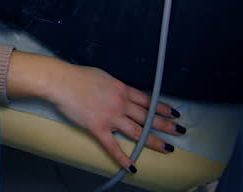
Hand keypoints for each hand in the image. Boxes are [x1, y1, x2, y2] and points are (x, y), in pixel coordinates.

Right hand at [46, 60, 183, 172]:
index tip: (174, 112)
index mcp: (122, 89)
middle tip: (179, 131)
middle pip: (148, 116)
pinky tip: (133, 166)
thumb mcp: (104, 77)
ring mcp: (111, 117)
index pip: (147, 100)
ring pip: (138, 131)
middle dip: (166, 124)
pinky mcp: (98, 128)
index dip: (162, 107)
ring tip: (167, 148)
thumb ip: (115, 87)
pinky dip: (123, 158)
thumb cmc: (79, 76)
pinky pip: (113, 146)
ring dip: (154, 140)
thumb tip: (120, 91)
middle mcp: (121, 104)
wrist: (62, 81)